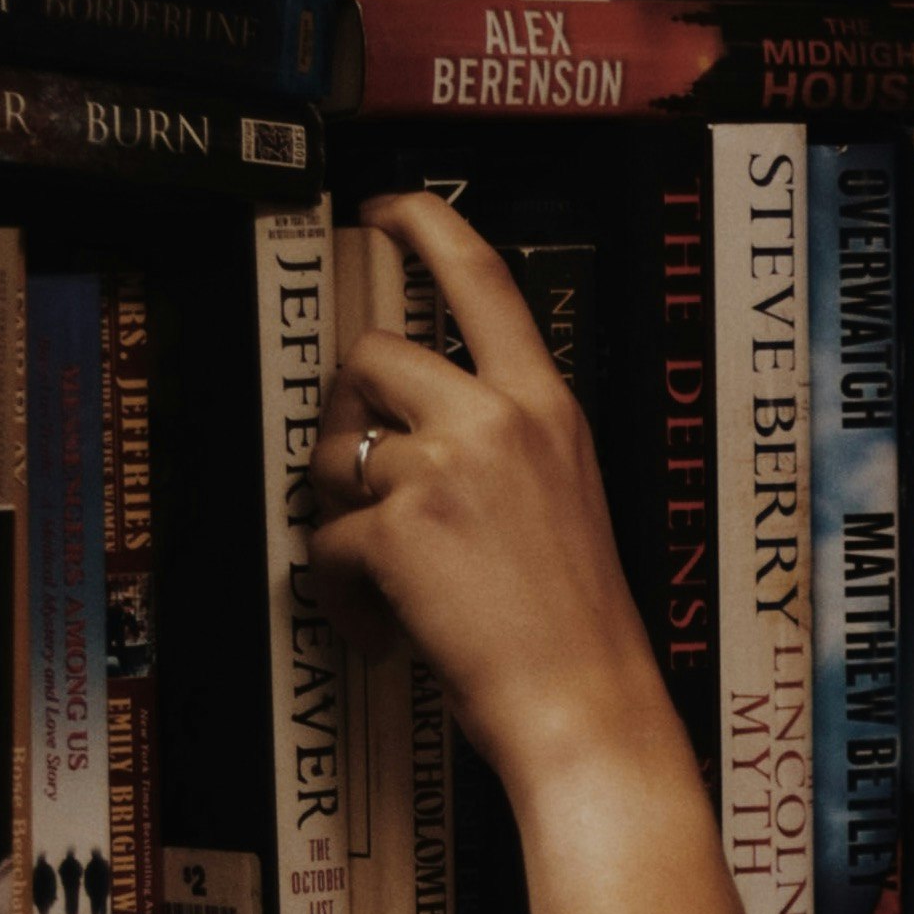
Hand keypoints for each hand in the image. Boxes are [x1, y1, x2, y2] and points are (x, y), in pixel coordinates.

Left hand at [299, 192, 680, 805]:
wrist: (586, 704)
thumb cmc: (578, 621)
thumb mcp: (563, 494)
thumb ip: (498, 438)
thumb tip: (399, 425)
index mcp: (548, 405)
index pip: (484, 280)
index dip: (425, 226)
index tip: (386, 210)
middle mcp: (499, 418)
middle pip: (373, 356)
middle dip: (345, 412)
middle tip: (357, 474)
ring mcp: (447, 468)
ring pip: (337, 450)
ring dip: (340, 512)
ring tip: (385, 574)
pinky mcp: (400, 527)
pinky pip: (327, 540)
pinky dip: (341, 593)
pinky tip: (384, 627)